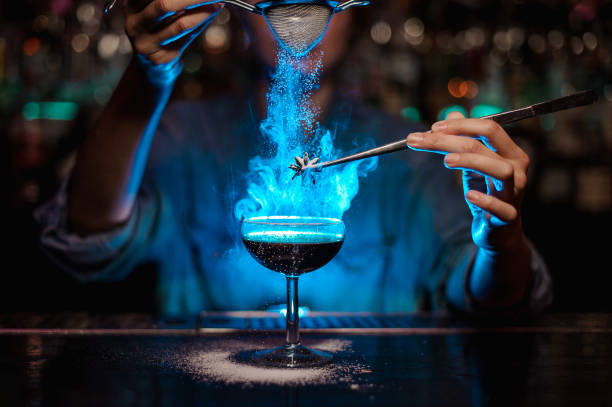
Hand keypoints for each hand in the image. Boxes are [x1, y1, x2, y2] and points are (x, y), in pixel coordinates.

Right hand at [123, 0, 222, 82]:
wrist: (149, 59)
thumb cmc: (156, 24)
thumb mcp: (153, 6)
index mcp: (130, 5)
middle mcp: (134, 24)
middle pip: (164, 5)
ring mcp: (145, 43)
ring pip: (180, 25)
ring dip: (203, 12)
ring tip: (217, 3)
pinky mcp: (160, 58)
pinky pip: (186, 39)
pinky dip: (200, 25)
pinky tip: (209, 15)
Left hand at [406, 111, 530, 252]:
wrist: (499, 231)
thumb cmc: (486, 192)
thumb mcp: (473, 164)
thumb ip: (464, 139)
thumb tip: (451, 115)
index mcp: (510, 153)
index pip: (489, 128)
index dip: (461, 125)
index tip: (432, 127)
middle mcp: (517, 170)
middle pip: (486, 145)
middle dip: (451, 139)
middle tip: (421, 139)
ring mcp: (514, 193)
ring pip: (501, 171)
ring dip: (472, 162)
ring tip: (446, 160)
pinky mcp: (507, 217)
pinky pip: (500, 207)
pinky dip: (485, 200)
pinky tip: (469, 195)